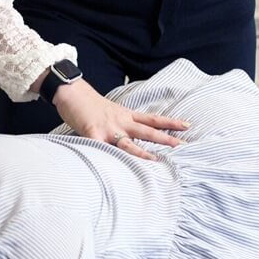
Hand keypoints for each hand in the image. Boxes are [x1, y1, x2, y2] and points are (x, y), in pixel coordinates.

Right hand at [53, 81, 187, 160]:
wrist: (71, 92)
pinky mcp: (92, 132)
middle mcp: (121, 121)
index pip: (153, 119)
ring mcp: (107, 128)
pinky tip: (112, 166)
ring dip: (142, 153)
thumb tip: (130, 137)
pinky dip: (107, 157)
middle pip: (147, 131)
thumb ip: (121, 124)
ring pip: (128, 142)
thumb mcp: (111, 112)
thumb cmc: (89, 105)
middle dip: (165, 139)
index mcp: (126, 116)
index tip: (187, 126)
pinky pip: (101, 148)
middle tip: (183, 146)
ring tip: (156, 161)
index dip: (170, 122)